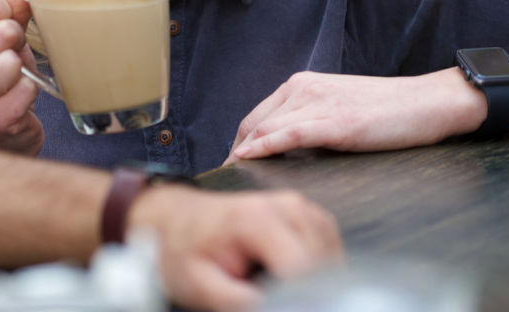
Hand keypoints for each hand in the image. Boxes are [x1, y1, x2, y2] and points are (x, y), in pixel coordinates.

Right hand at [0, 0, 43, 155]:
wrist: (1, 138)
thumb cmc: (1, 81)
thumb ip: (9, 2)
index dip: (5, 7)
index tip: (12, 18)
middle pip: (0, 32)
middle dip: (17, 40)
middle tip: (14, 56)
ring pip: (12, 61)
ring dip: (23, 69)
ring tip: (15, 80)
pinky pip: (25, 89)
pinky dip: (31, 92)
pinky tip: (20, 100)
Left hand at [131, 184, 341, 310]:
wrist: (176, 220)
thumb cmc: (183, 250)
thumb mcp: (199, 284)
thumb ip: (239, 302)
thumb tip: (276, 307)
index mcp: (259, 220)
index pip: (305, 272)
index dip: (299, 299)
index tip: (276, 303)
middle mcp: (286, 207)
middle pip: (325, 266)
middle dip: (305, 291)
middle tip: (263, 290)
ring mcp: (300, 208)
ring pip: (333, 259)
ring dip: (314, 280)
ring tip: (272, 282)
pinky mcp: (307, 215)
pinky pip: (329, 249)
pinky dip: (318, 268)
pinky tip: (288, 274)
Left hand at [226, 69, 477, 164]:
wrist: (430, 102)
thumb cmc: (389, 111)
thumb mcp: (338, 109)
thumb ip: (310, 121)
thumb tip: (286, 149)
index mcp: (302, 84)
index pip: (258, 115)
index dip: (239, 141)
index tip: (229, 163)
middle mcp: (304, 88)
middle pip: (254, 122)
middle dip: (235, 150)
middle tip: (222, 176)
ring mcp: (319, 103)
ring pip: (266, 128)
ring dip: (243, 154)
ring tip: (229, 177)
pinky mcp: (337, 122)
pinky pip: (289, 134)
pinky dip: (264, 147)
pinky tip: (248, 159)